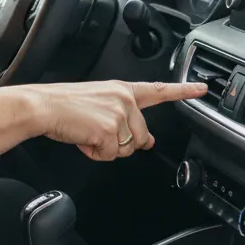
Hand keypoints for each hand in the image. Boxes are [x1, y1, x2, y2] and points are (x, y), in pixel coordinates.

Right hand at [36, 79, 207, 160]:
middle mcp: (124, 99)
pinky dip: (95, 154)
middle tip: (97, 134)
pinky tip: (83, 139)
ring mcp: (119, 114)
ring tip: (87, 134)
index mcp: (122, 90)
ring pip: (127, 149)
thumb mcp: (98, 104)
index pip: (158, 90)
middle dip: (122, 143)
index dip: (183, 90)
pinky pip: (111, 155)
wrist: (42, 106)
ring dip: (106, 149)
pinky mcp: (110, 130)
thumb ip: (124, 119)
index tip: (202, 89)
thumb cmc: (62, 105)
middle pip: (141, 137)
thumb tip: (146, 142)